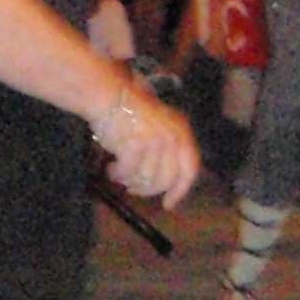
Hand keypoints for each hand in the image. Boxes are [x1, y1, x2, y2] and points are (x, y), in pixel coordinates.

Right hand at [98, 80, 198, 207]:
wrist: (110, 95)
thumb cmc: (132, 113)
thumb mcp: (160, 128)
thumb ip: (167, 153)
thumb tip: (162, 185)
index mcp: (182, 132)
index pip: (189, 170)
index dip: (180, 191)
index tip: (168, 204)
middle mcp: (172, 137)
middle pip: (165, 179)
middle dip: (147, 190)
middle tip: (133, 191)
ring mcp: (154, 141)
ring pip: (145, 179)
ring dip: (129, 181)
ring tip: (118, 175)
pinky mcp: (135, 144)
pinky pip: (128, 172)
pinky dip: (118, 174)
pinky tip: (111, 168)